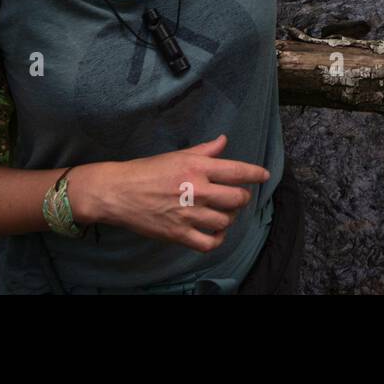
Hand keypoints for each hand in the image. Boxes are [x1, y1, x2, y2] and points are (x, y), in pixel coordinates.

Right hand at [70, 134, 269, 252]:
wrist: (118, 192)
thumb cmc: (147, 170)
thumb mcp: (177, 155)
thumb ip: (205, 150)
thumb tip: (224, 141)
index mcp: (197, 167)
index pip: (237, 170)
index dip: (255, 174)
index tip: (264, 176)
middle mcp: (197, 189)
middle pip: (237, 198)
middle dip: (242, 197)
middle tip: (238, 196)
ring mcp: (188, 213)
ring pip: (226, 220)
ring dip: (230, 217)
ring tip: (224, 212)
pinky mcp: (178, 234)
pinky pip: (209, 243)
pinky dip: (217, 239)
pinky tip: (215, 231)